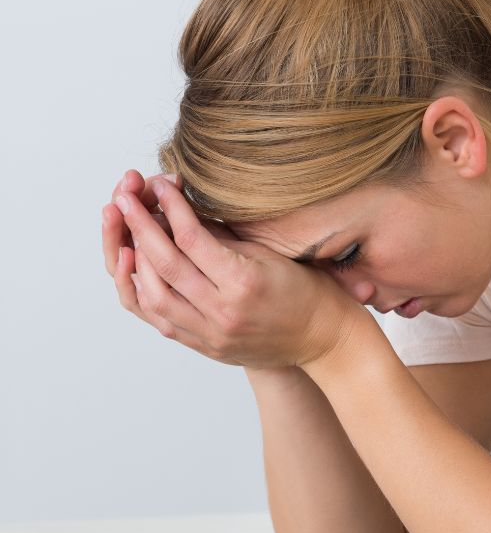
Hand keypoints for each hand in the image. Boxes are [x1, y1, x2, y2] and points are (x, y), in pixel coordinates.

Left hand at [108, 175, 365, 368]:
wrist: (324, 339)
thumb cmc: (308, 290)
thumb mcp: (272, 254)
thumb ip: (224, 238)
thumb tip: (181, 212)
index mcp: (244, 283)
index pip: (192, 238)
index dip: (170, 207)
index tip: (158, 185)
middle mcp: (222, 312)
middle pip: (164, 265)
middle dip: (138, 226)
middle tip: (123, 199)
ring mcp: (211, 334)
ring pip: (152, 296)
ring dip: (132, 261)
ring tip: (125, 233)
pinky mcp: (206, 347)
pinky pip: (161, 320)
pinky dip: (143, 293)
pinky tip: (135, 270)